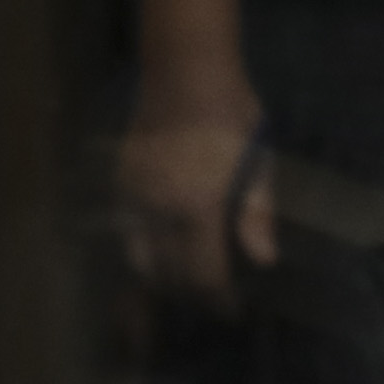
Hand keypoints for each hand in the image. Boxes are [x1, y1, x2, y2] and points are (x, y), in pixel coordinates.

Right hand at [114, 74, 274, 301]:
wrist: (184, 73)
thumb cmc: (232, 114)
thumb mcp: (259, 160)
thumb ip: (257, 213)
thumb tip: (264, 260)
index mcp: (198, 205)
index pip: (203, 271)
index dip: (217, 298)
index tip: (231, 310)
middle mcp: (159, 208)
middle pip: (168, 272)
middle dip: (189, 293)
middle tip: (211, 301)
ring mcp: (133, 196)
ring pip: (140, 257)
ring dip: (163, 277)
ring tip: (186, 285)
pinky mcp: (119, 183)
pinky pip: (126, 231)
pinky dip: (141, 250)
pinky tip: (159, 253)